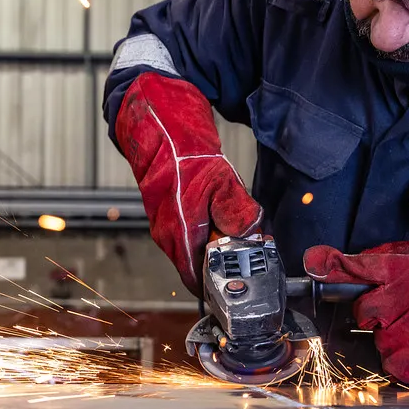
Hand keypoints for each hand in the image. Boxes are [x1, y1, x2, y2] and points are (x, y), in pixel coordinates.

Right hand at [116, 73, 262, 291]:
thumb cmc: (180, 149)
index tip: (245, 280)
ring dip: (218, 246)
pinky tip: (224, 216)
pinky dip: (210, 232)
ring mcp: (165, 224)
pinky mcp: (168, 213)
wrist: (156, 124)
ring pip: (196, 249)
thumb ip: (235, 211)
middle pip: (199, 266)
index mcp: (178, 232)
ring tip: (241, 234)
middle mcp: (167, 234)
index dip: (222, 284)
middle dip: (225, 264)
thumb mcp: (219, 178)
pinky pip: (192, 234)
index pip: (198, 280)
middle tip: (251, 254)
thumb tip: (250, 235)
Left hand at [303, 240, 408, 392]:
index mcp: (404, 271)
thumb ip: (387, 255)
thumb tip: (337, 257)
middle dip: (375, 311)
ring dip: (389, 335)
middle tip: (403, 309)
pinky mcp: (405, 364)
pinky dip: (399, 357)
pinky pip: (386, 360)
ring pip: (374, 338)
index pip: (356, 268)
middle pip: (359, 310)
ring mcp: (400, 336)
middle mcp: (398, 302)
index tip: (313, 263)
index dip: (331, 266)